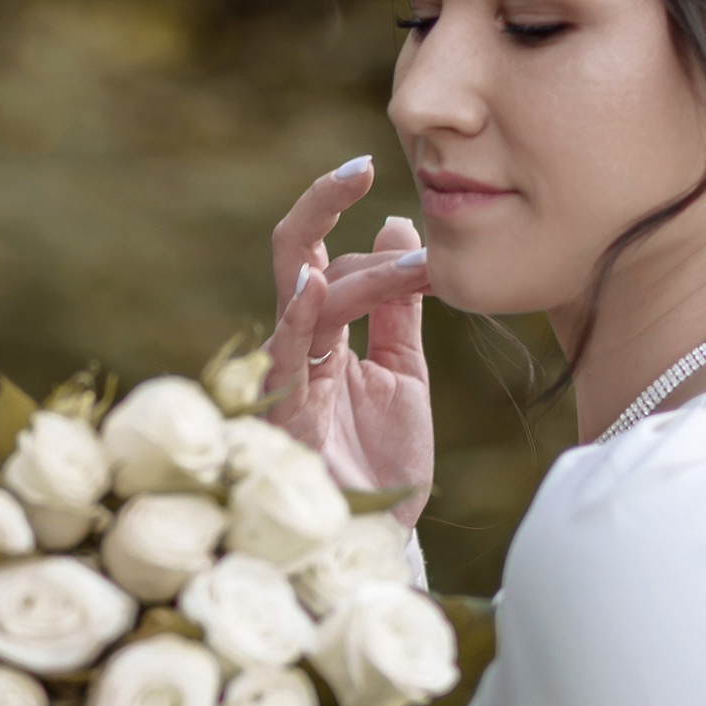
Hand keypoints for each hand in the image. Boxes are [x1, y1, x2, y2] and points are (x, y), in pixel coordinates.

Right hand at [264, 158, 434, 526]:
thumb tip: (393, 225)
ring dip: (365, 272)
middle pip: (292, 253)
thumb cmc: (382, 464)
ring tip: (420, 266)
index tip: (386, 183)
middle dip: (320, 204)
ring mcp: (287, 375)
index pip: (325, 256)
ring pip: (306, 294)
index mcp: (321, 334)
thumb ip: (397, 309)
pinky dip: (297, 312)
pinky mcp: (286, 412)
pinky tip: (313, 280)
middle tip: (359, 168)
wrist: (379, 538)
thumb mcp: (405, 373)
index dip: (350, 219)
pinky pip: (285, 352)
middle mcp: (296, 345)